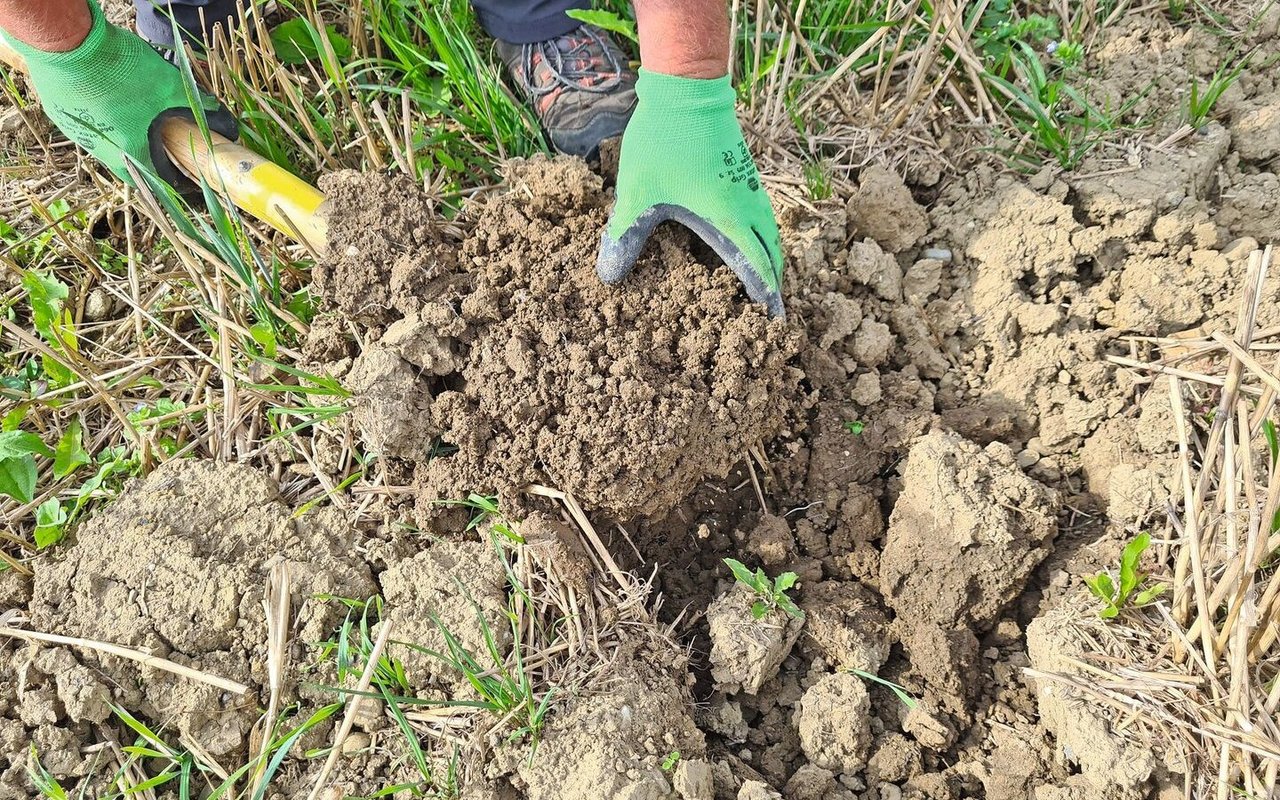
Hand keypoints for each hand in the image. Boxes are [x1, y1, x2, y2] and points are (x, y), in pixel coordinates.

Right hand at [2, 0, 237, 195]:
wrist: (65, 43)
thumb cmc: (119, 67)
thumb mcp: (167, 84)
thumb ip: (194, 102)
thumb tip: (219, 113)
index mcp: (128, 149)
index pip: (156, 181)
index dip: (175, 182)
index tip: (188, 181)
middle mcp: (100, 149)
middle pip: (130, 167)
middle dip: (150, 164)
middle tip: (165, 153)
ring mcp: (78, 133)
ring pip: (107, 148)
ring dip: (124, 142)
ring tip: (140, 127)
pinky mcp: (62, 116)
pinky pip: (89, 127)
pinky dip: (104, 123)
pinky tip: (112, 107)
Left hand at [596, 69, 784, 316]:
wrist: (687, 87)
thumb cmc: (664, 141)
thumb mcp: (638, 194)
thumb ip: (624, 236)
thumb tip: (609, 277)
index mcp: (727, 218)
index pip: (755, 267)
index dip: (764, 296)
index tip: (772, 321)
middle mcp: (747, 205)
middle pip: (772, 253)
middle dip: (773, 283)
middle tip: (771, 311)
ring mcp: (750, 187)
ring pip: (771, 232)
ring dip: (770, 259)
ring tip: (764, 281)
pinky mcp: (744, 173)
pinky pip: (763, 215)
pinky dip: (764, 237)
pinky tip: (747, 240)